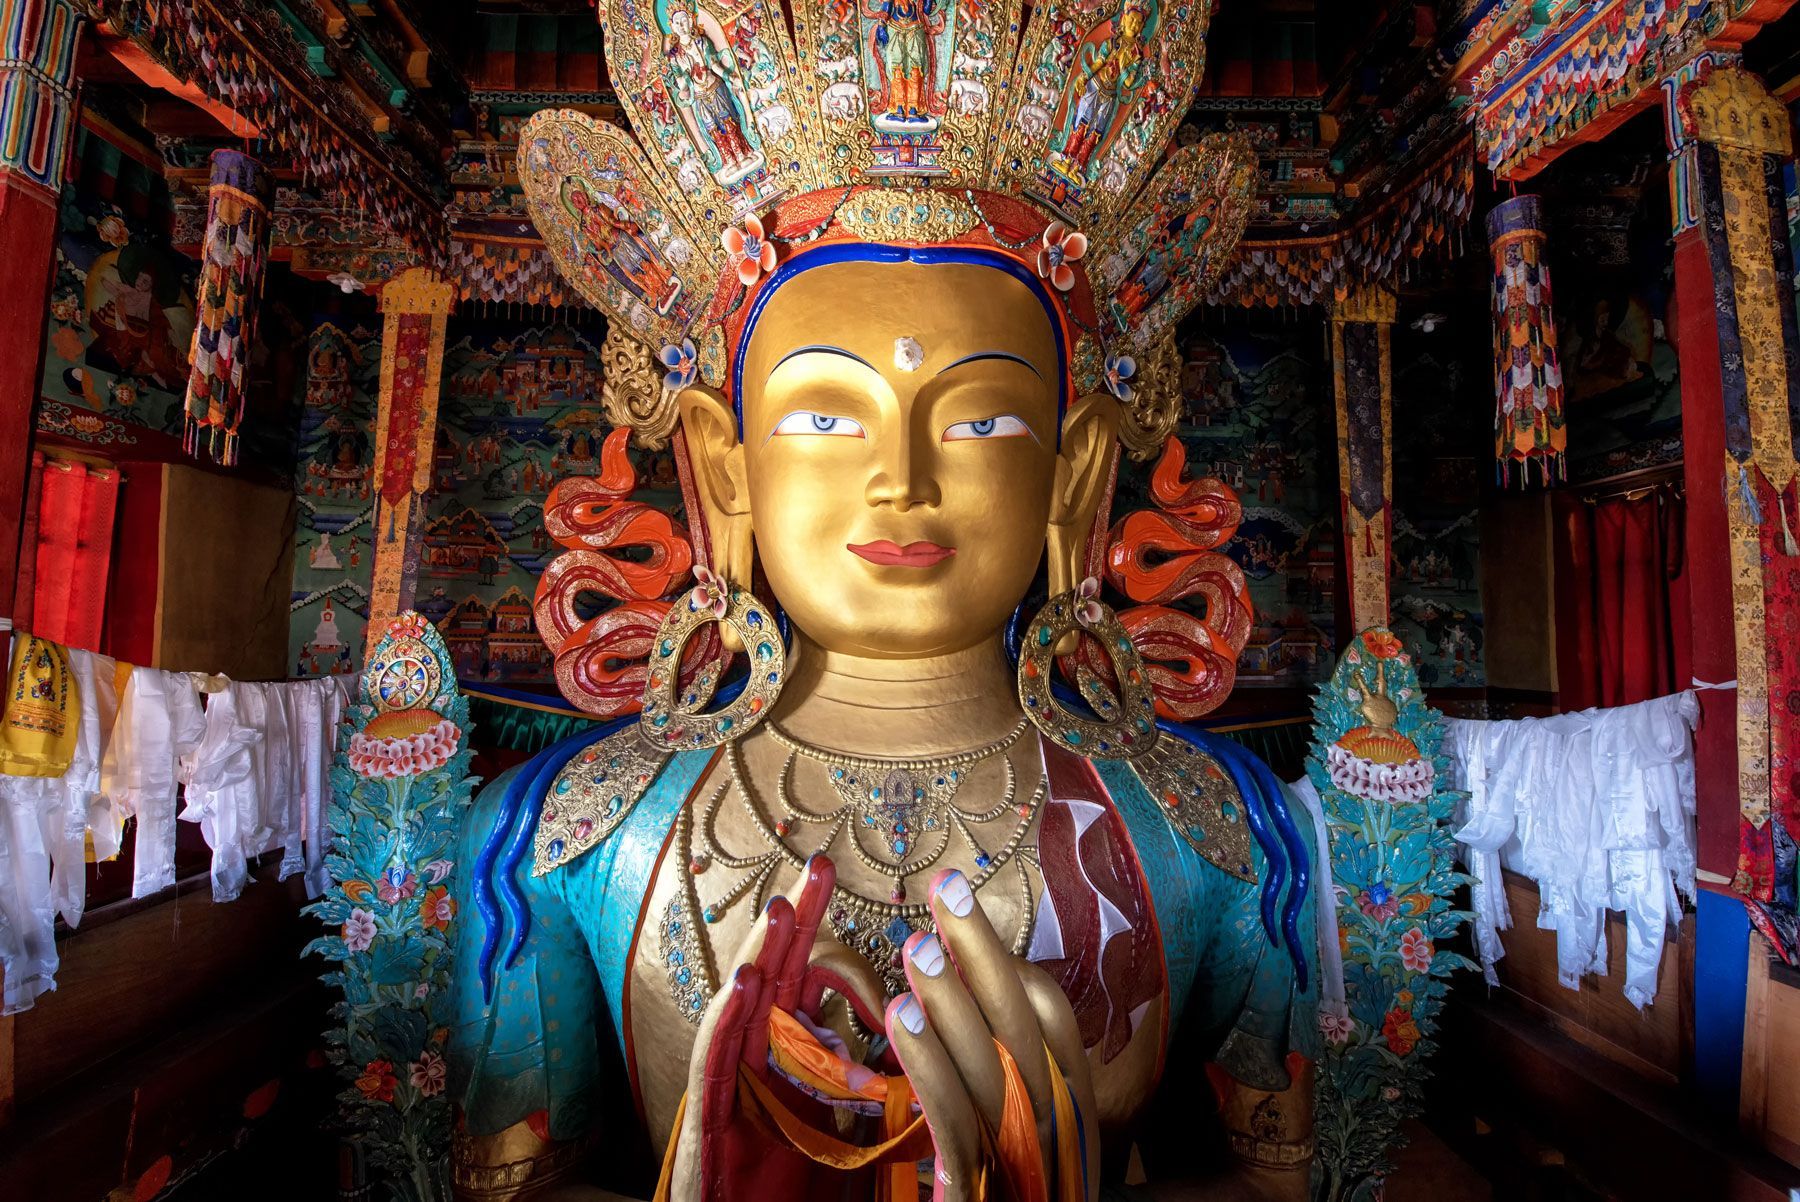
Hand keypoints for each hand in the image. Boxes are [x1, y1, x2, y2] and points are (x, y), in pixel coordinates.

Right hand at [668, 855, 886, 1201]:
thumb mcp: (853, 1148)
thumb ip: (877, 1102)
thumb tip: (925, 1062)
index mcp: (794, 1073)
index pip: (812, 997)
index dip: (840, 960)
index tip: (872, 924)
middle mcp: (758, 1072)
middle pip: (777, 981)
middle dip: (797, 924)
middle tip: (820, 866)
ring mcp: (729, 1094)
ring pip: (742, 1011)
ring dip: (760, 957)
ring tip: (782, 908)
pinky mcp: (706, 1126)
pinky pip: (715, 1065)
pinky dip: (725, 1022)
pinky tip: (744, 983)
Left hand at [886, 869, 1100, 1201]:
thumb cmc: (1001, 1195)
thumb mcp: (1015, 1137)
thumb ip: (1002, 1076)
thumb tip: (971, 992)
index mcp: (1072, 1116)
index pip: (1053, 1024)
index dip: (1010, 958)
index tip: (962, 899)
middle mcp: (1061, 1137)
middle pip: (1025, 1030)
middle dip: (985, 953)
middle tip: (944, 888)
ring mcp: (1026, 1168)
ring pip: (995, 1071)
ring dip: (954, 1002)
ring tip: (915, 946)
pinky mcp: (982, 1196)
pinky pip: (958, 1126)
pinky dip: (932, 1068)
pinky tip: (901, 1019)